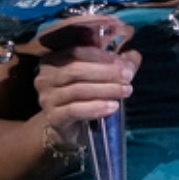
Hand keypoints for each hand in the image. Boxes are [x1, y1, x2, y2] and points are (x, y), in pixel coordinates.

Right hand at [33, 23, 138, 153]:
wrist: (66, 127)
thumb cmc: (83, 96)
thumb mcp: (98, 77)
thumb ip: (115, 64)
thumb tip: (133, 56)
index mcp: (54, 59)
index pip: (77, 52)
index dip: (103, 56)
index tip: (124, 63)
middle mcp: (45, 76)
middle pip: (76, 69)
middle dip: (106, 72)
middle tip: (128, 76)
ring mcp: (47, 97)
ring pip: (77, 90)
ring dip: (106, 89)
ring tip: (126, 91)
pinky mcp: (53, 117)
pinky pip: (75, 110)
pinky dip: (96, 107)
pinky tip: (113, 107)